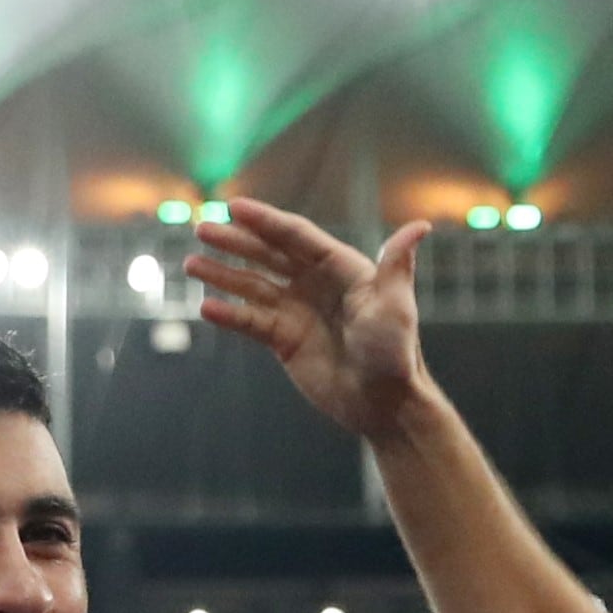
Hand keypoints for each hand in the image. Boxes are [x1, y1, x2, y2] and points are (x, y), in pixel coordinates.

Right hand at [188, 200, 432, 442]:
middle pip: (269, 255)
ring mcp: (299, 311)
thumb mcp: (395, 307)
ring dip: (223, 273)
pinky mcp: (285, 339)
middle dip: (236, 242)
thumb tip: (421, 225)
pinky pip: (250, 321)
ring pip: (253, 285)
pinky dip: (229, 314)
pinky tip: (206, 307)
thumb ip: (395, 265)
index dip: (266, 221)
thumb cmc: (396, 353)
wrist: (386, 405)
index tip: (234, 207)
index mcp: (342, 269)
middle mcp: (317, 285)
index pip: (297, 237)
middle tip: (201, 230)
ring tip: (191, 265)